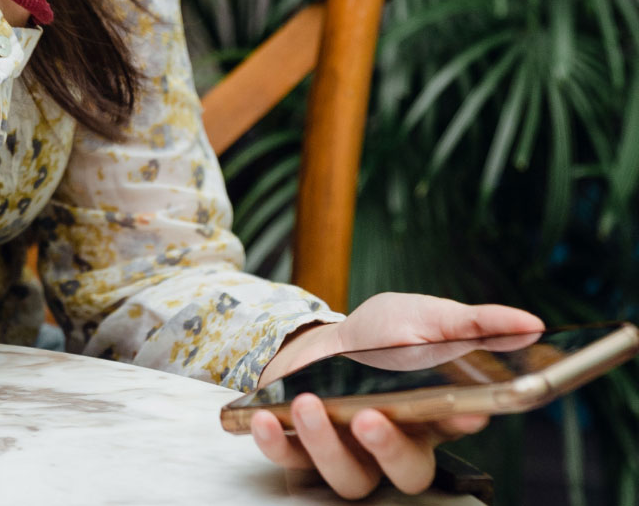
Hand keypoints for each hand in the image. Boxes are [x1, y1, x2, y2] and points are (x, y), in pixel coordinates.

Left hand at [250, 293, 544, 498]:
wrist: (316, 344)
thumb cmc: (378, 338)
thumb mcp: (423, 317)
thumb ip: (473, 324)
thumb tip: (531, 324)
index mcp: (433, 417)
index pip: (457, 427)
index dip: (462, 420)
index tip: (468, 406)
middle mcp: (395, 444)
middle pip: (407, 471)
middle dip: (389, 448)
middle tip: (369, 419)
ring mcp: (348, 452)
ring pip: (349, 476)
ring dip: (327, 445)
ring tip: (311, 405)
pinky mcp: (301, 449)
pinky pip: (290, 461)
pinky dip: (276, 444)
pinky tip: (264, 420)